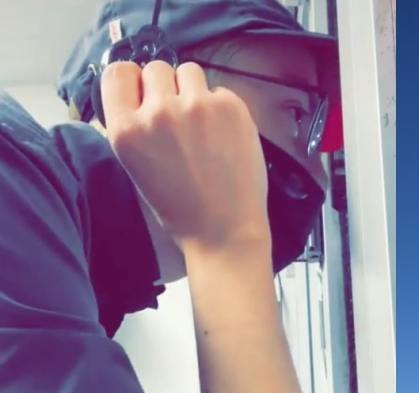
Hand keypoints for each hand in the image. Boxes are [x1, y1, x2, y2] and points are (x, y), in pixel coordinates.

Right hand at [101, 60, 269, 249]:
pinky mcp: (231, 106)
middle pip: (155, 68)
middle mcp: (158, 112)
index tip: (143, 94)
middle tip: (178, 116)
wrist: (225, 229)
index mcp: (125, 130)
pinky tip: (224, 135)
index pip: (117, 72)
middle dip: (165, 87)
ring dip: (193, 89)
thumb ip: (133, 126)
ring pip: (189, 71)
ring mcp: (197, 106)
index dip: (132, 81)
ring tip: (202, 122)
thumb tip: (137, 95)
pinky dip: (221, 106)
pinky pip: (219, 90)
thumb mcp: (135, 166)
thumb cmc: (178, 207)